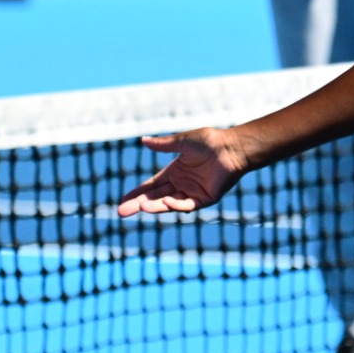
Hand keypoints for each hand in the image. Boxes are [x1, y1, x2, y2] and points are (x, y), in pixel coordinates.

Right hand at [118, 127, 248, 215]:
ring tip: (141, 207)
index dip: (137, 193)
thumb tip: (143, 140)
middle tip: (121, 212)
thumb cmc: (210, 141)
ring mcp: (193, 193)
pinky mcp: (205, 198)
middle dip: (139, 205)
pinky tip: (165, 201)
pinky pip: (187, 204)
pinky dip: (176, 204)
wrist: (232, 147)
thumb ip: (163, 145)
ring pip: (169, 203)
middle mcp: (182, 184)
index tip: (122, 201)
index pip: (151, 186)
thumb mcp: (182, 142)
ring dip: (155, 206)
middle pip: (155, 198)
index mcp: (175, 172)